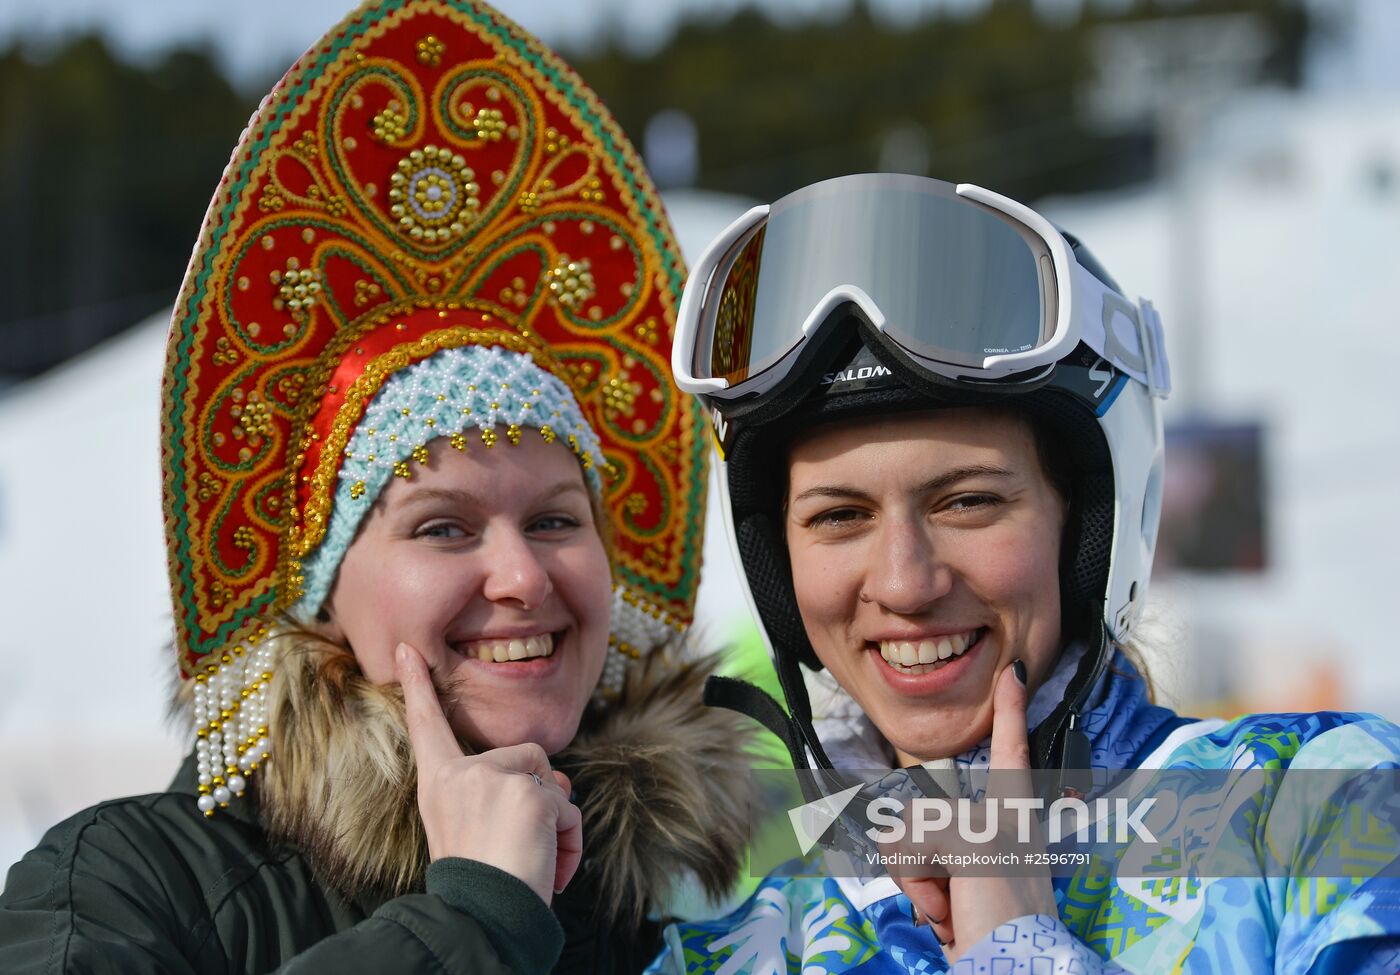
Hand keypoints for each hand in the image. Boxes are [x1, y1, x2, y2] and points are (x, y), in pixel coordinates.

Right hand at [395, 641, 582, 903]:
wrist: (481, 918)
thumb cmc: (480, 883)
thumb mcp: (480, 828)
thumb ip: (504, 791)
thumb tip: (558, 776)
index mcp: (438, 784)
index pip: (427, 726)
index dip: (418, 687)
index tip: (407, 650)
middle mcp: (460, 774)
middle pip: (526, 757)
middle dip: (541, 799)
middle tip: (522, 848)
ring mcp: (494, 778)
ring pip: (552, 782)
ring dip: (557, 823)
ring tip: (534, 860)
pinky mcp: (528, 791)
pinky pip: (568, 808)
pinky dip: (570, 841)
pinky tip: (548, 868)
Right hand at [896, 661, 1055, 960]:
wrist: (1008, 974)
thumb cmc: (1007, 912)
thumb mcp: (973, 849)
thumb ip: (933, 826)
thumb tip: (909, 842)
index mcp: (1012, 812)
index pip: (1011, 747)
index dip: (1010, 708)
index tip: (1015, 673)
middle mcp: (991, 831)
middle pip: (927, 808)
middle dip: (921, 851)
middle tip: (952, 887)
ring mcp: (970, 863)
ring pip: (910, 844)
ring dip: (921, 883)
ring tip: (952, 911)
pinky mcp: (953, 893)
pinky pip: (912, 876)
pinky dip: (922, 901)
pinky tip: (947, 923)